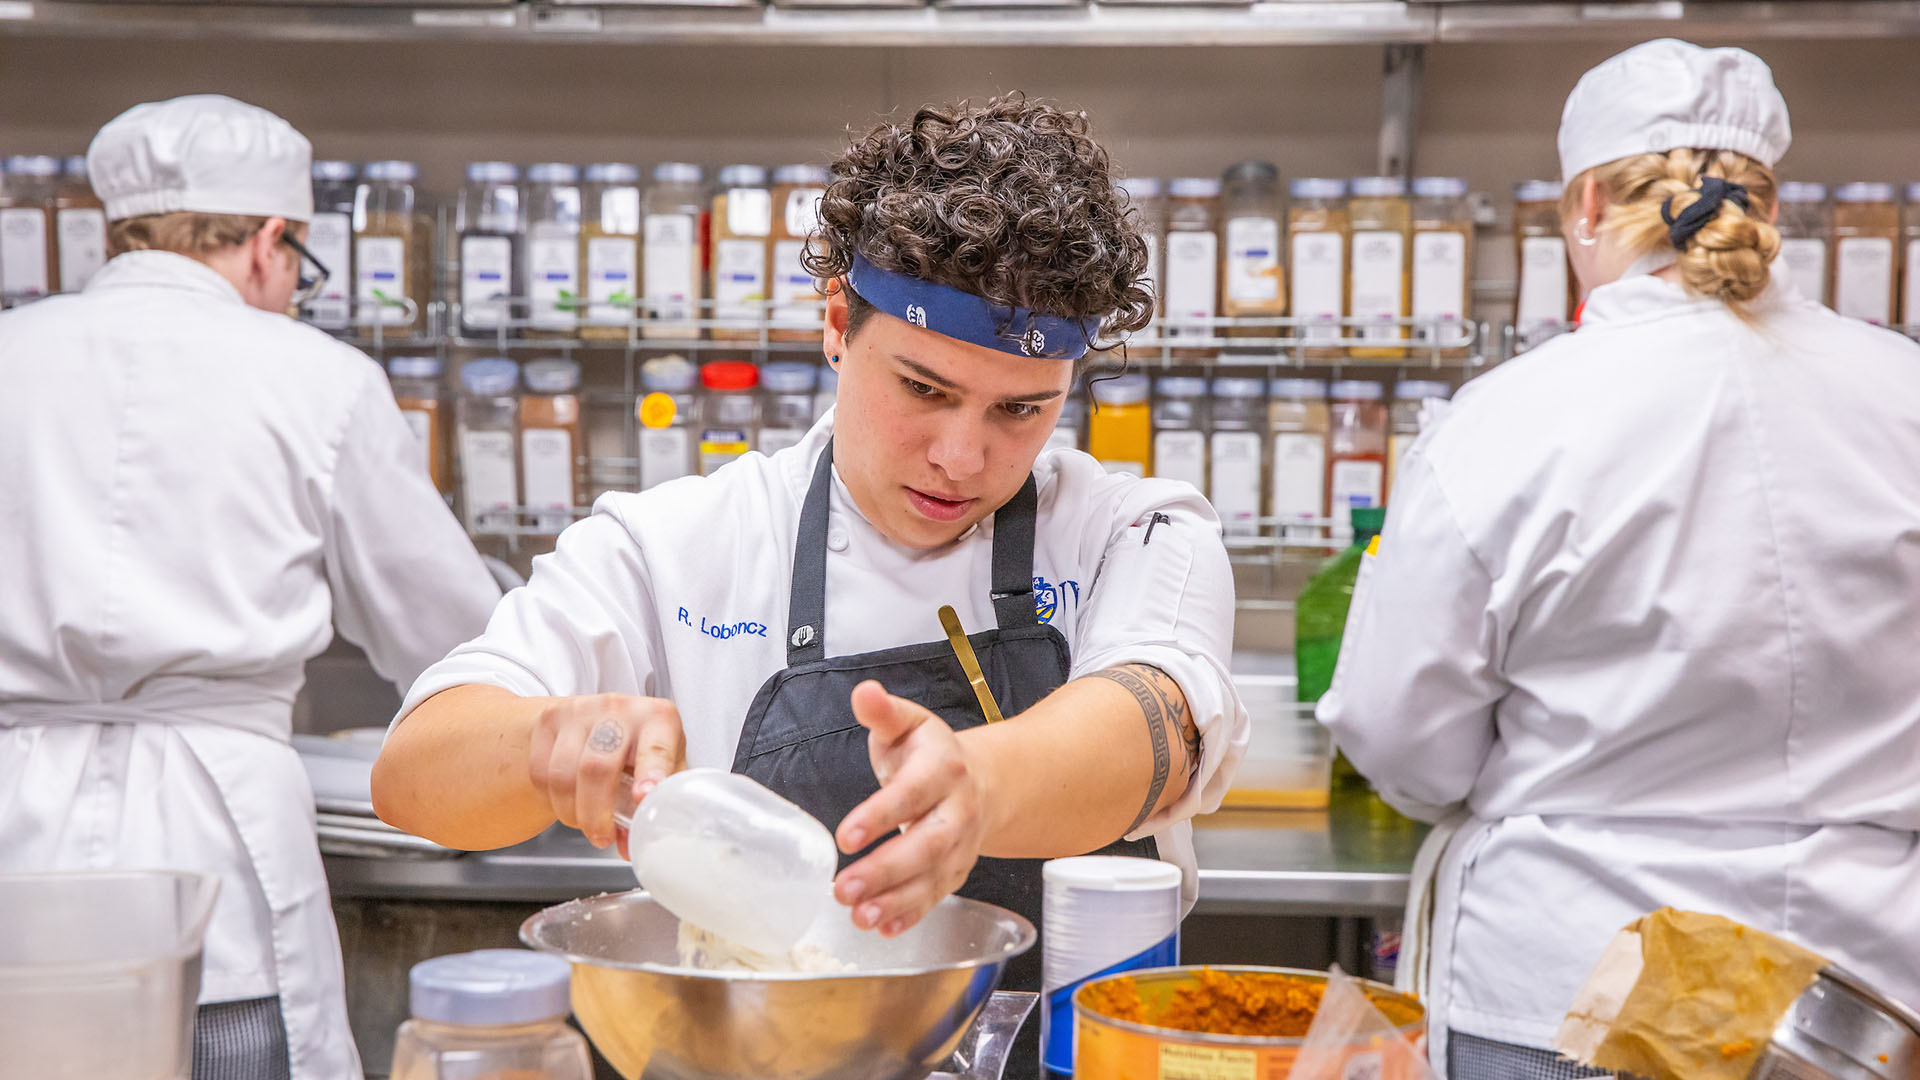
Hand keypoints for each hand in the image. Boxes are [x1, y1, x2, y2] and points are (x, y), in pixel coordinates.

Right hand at [527, 694, 685, 853]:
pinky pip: (541, 773)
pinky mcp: (550, 719)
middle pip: (597, 767)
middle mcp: (619, 708)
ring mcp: (580, 710)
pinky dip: (551, 800)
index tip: (643, 797)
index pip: (655, 748)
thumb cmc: (640, 747)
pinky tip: (568, 802)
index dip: (651, 774)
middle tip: (601, 837)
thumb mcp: (662, 769)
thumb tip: (631, 846)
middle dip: (595, 814)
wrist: (600, 718)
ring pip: (563, 774)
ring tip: (584, 823)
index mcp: (658, 718)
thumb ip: (653, 806)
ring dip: (571, 812)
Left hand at [832, 680, 988, 937]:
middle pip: (927, 845)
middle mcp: (958, 811)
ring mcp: (960, 846)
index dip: (880, 816)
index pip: (912, 794)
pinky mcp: (955, 872)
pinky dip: (911, 915)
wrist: (982, 781)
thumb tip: (865, 693)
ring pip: (932, 878)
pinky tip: (882, 928)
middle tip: (843, 888)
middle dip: (886, 870)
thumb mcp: (907, 724)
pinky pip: (936, 897)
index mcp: (944, 769)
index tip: (844, 836)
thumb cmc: (930, 753)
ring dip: (896, 901)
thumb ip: (883, 712)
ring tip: (858, 915)